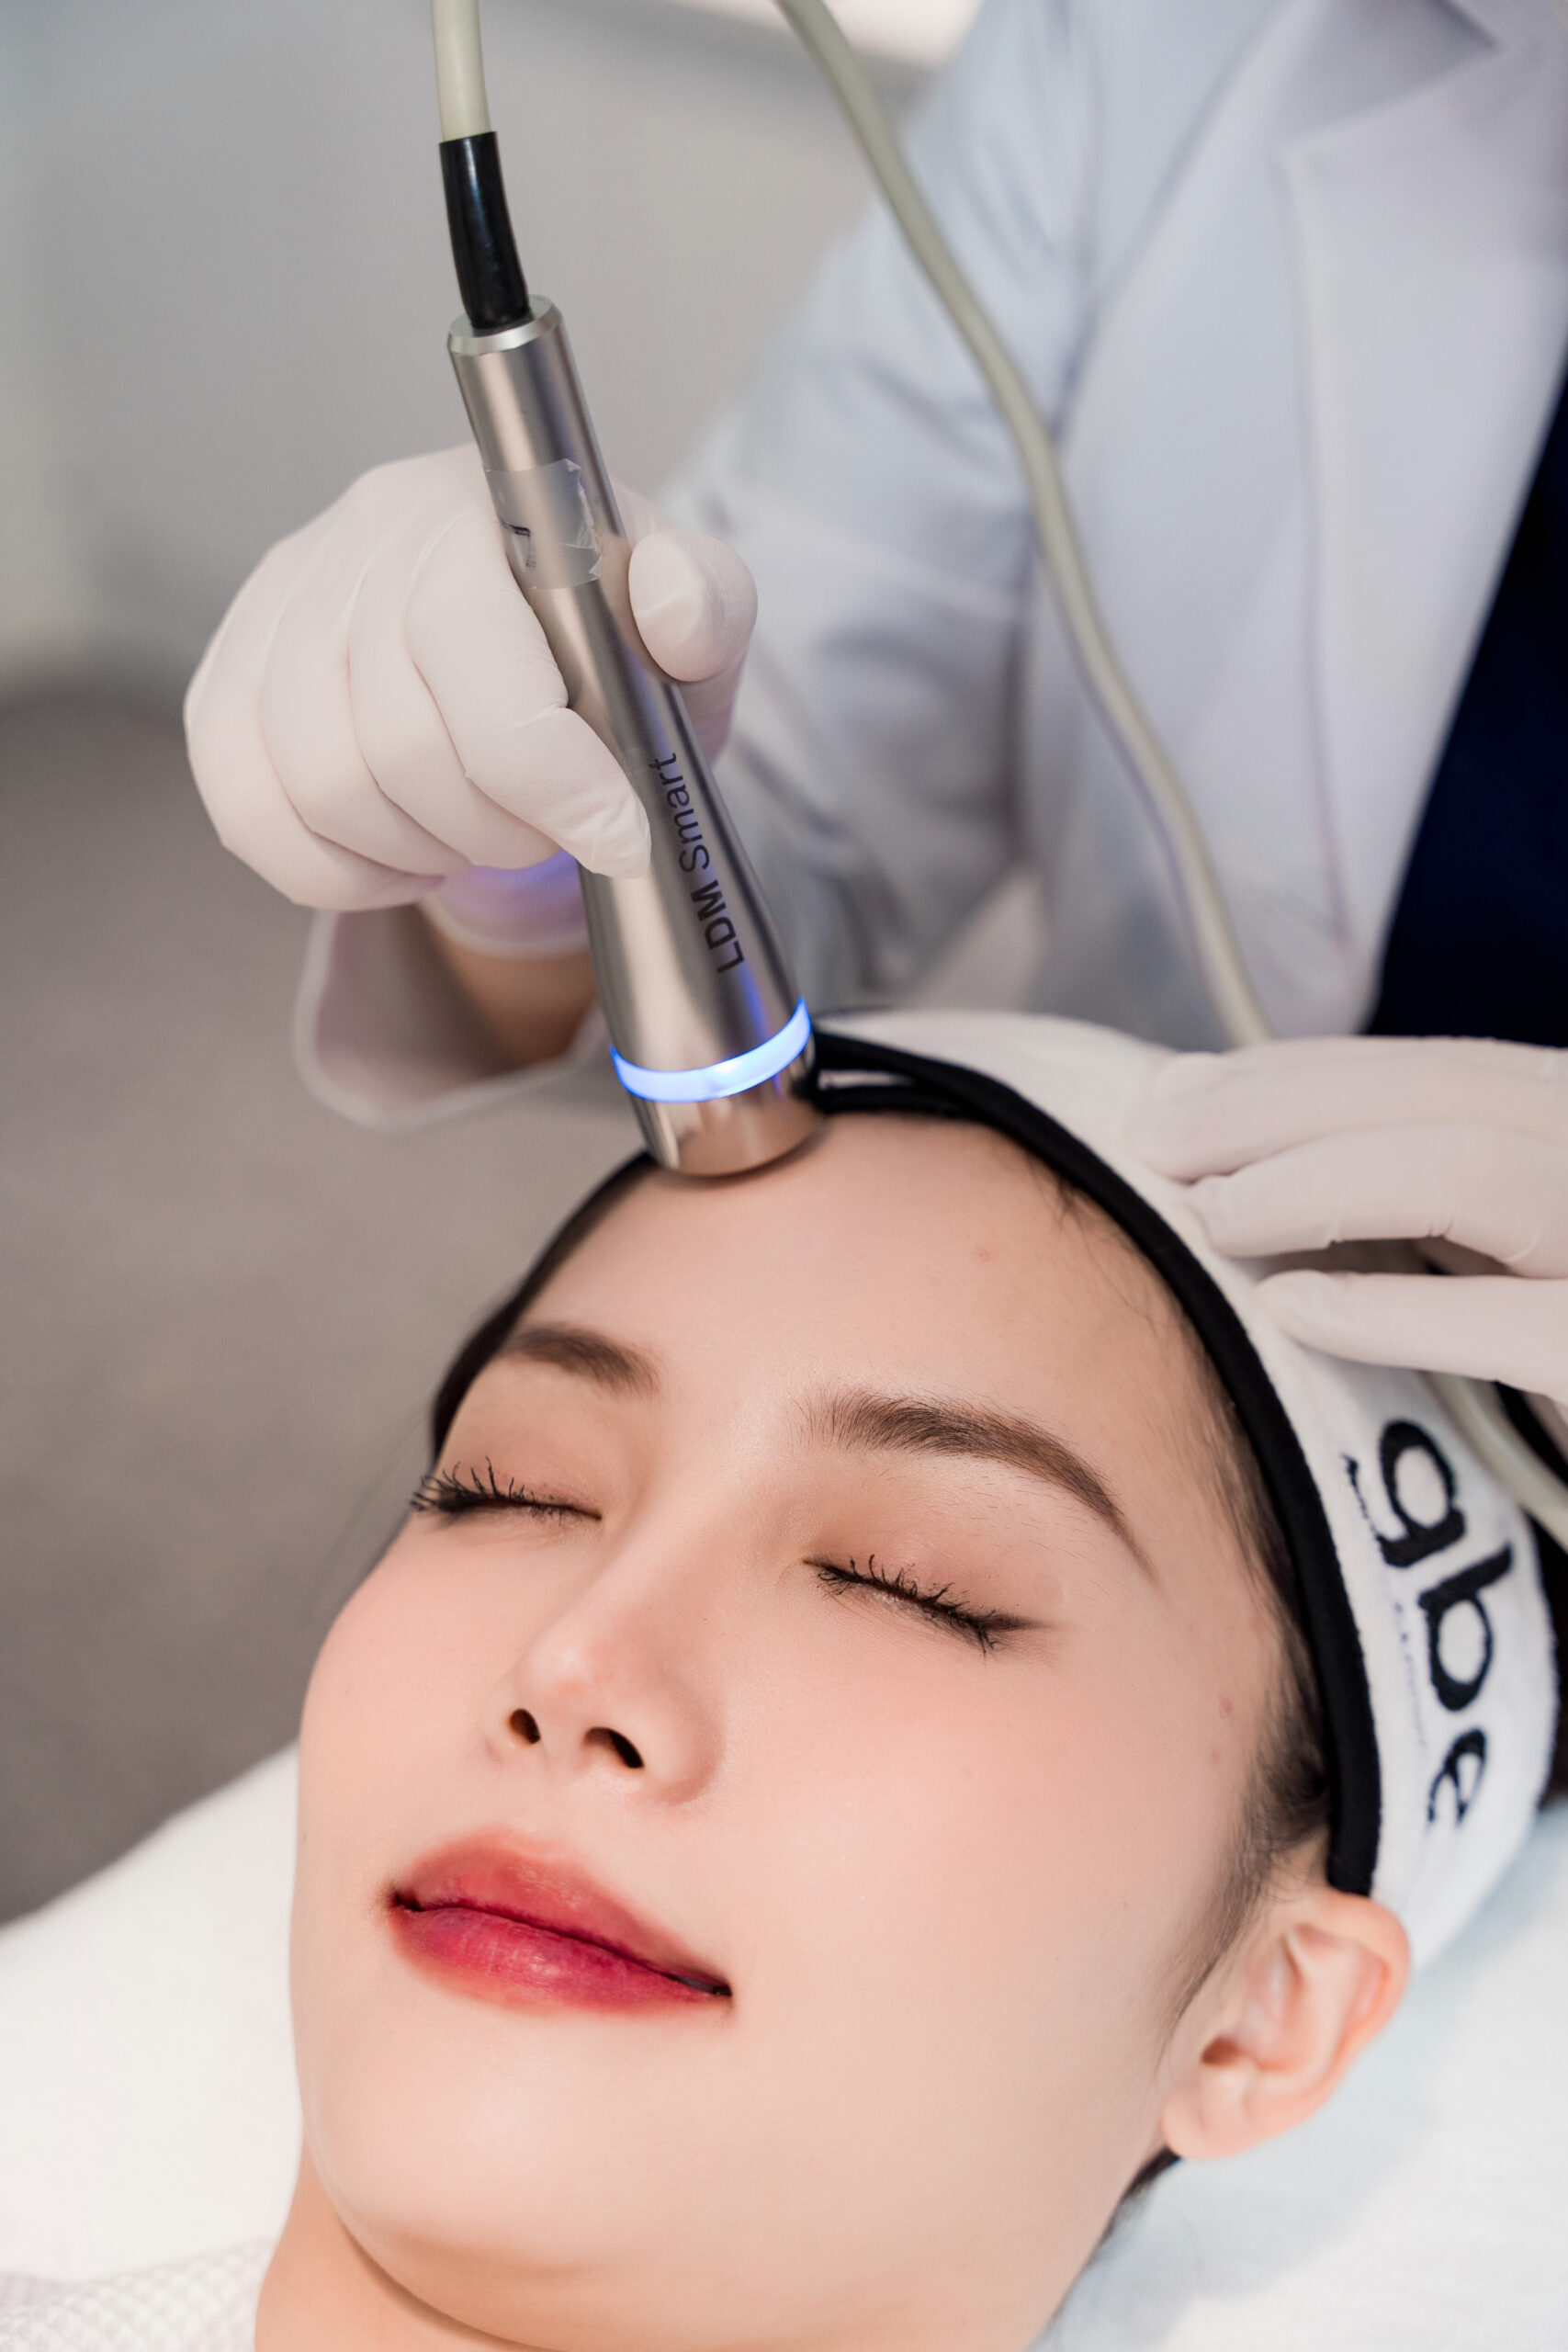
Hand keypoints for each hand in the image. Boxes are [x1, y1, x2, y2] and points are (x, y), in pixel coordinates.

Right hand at [184, 447, 756, 911]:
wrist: (537, 646)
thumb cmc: (615, 640)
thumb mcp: (689, 621)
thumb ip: (703, 607)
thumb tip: (674, 607)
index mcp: (475, 507)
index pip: (470, 648)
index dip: (544, 770)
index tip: (617, 837)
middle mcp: (360, 537)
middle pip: (397, 740)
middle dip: (498, 825)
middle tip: (548, 828)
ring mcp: (278, 609)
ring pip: (321, 787)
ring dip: (423, 848)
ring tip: (482, 834)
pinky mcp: (228, 683)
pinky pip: (249, 812)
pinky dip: (336, 869)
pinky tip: (405, 856)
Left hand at [1126, 1036, 1567, 1417]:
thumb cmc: (1566, 1364)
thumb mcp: (1505, 1258)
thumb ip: (1408, 1187)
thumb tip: (1210, 1113)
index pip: (1447, 1068)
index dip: (1301, 1070)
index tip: (1176, 1093)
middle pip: (1451, 1095)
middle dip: (1282, 1107)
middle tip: (1152, 1142)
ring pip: (1478, 1170)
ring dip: (1320, 1181)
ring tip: (1210, 1217)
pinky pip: (1525, 1327)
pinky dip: (1398, 1308)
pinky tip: (1293, 1310)